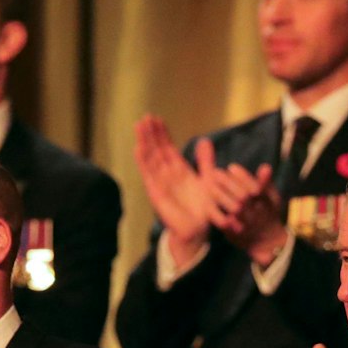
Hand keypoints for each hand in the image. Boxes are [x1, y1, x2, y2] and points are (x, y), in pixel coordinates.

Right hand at [134, 115, 231, 263]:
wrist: (198, 230)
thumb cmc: (204, 209)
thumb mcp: (208, 179)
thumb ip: (206, 161)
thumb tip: (204, 141)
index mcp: (179, 171)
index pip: (168, 148)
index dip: (162, 134)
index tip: (156, 119)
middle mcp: (167, 175)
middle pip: (157, 150)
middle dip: (151, 134)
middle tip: (145, 117)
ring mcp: (160, 183)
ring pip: (150, 158)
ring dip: (145, 142)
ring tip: (139, 126)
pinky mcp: (156, 193)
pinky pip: (148, 175)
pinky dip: (143, 161)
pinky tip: (138, 148)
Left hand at [206, 161, 286, 263]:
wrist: (266, 241)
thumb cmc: (267, 213)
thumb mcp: (271, 198)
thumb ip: (266, 183)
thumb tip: (265, 167)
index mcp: (267, 204)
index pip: (256, 187)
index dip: (243, 176)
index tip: (231, 167)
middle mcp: (257, 215)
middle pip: (243, 197)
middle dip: (228, 183)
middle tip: (216, 172)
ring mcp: (246, 226)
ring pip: (233, 209)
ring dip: (220, 195)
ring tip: (209, 183)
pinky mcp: (234, 234)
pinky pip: (223, 222)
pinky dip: (215, 210)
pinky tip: (206, 199)